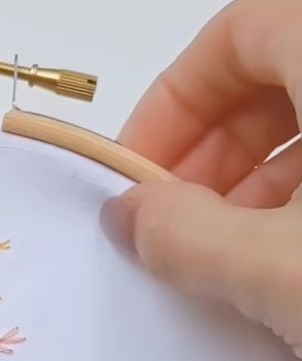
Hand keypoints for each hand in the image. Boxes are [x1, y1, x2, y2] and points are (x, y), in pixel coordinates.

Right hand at [101, 0, 301, 354]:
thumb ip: (186, 234)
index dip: (175, 102)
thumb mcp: (278, 266)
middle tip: (172, 230)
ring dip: (253, 191)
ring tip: (223, 265)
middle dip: (210, 157)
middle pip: (277, 79)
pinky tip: (278, 276)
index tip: (137, 176)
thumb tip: (127, 218)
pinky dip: (300, 210)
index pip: (241, 33)